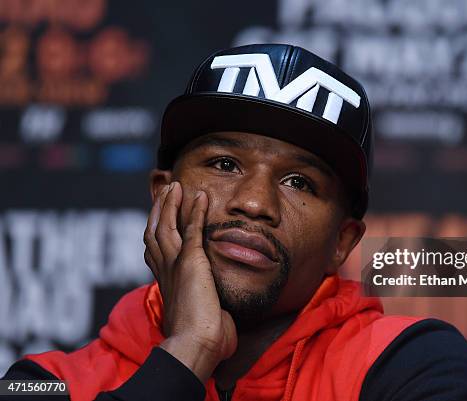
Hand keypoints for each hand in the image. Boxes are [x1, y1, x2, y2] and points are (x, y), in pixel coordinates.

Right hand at [143, 181, 236, 381]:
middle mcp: (165, 271)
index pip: (155, 251)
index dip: (155, 231)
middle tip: (164, 191)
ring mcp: (176, 265)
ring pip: (166, 226)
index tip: (159, 218)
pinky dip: (195, 211)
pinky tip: (200, 196)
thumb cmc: (203, 340)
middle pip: (154, 232)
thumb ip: (209, 309)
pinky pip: (192, 230)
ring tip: (176, 186)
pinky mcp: (191, 262)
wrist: (197, 345)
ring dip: (170, 204)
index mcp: (166, 283)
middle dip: (158, 210)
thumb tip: (222, 318)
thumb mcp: (203, 317)